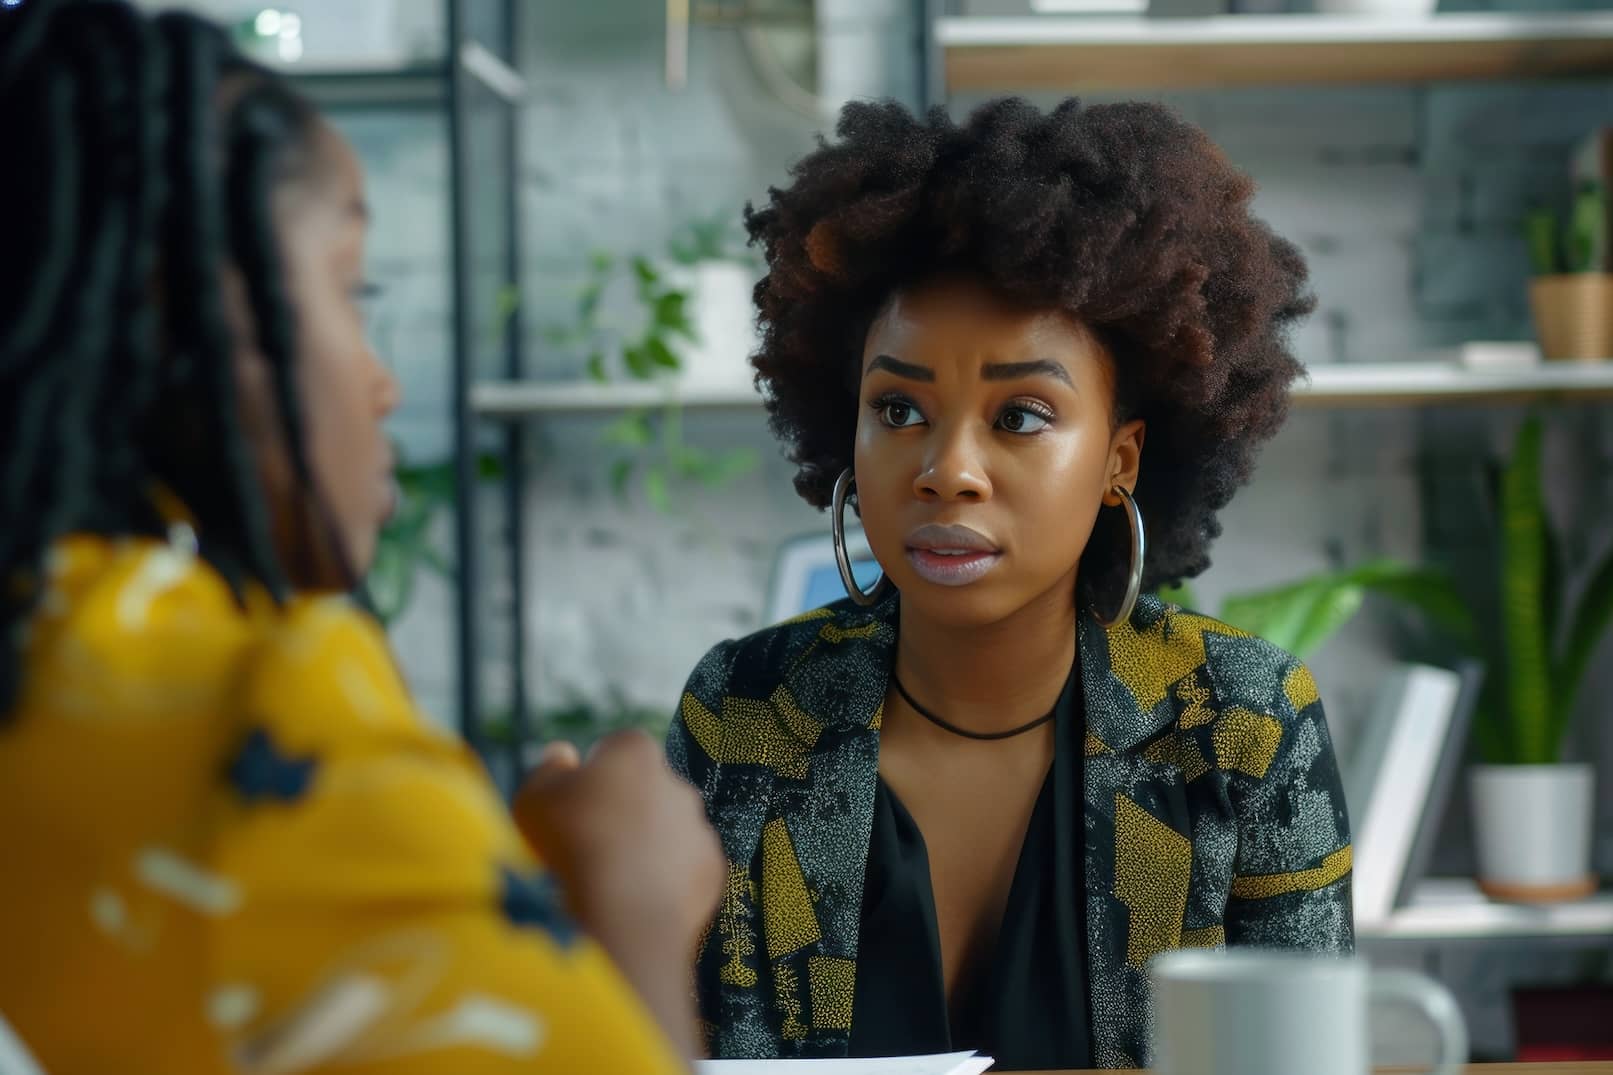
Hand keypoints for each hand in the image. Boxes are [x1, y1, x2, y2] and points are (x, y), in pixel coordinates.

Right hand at [511, 732, 723, 1056]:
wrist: (621, 915)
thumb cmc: (571, 845)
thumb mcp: (533, 800)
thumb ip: (547, 769)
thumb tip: (561, 754)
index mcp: (636, 753)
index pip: (616, 748)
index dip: (594, 774)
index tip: (576, 804)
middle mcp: (678, 783)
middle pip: (647, 789)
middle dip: (625, 809)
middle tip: (593, 846)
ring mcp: (700, 827)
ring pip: (670, 830)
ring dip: (648, 846)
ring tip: (613, 880)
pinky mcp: (712, 869)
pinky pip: (685, 869)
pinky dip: (667, 881)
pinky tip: (638, 901)